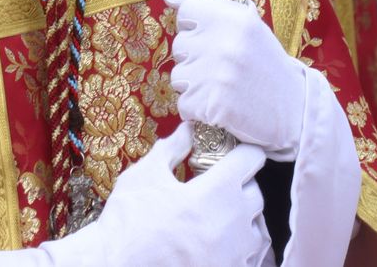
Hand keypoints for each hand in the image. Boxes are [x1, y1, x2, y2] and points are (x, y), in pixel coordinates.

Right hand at [0, 126, 270, 266]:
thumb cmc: (118, 226)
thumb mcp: (140, 180)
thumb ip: (168, 151)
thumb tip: (184, 124)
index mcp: (211, 196)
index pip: (252, 162)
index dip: (246, 153)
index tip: (237, 149)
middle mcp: (228, 228)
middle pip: (258, 201)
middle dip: (240, 194)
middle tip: (217, 190)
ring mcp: (229, 261)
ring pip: (255, 237)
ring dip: (240, 229)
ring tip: (210, 225)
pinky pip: (243, 265)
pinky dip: (234, 257)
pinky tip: (207, 250)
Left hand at [164, 0, 306, 160]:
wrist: (294, 109)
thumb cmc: (266, 64)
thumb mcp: (248, 24)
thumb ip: (208, 5)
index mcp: (235, 17)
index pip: (187, 12)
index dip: (196, 28)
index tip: (214, 40)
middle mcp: (225, 42)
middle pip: (179, 46)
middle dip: (195, 59)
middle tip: (224, 68)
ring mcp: (218, 75)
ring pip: (178, 77)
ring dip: (194, 86)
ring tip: (222, 88)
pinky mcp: (214, 105)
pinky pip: (184, 104)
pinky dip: (197, 110)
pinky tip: (220, 106)